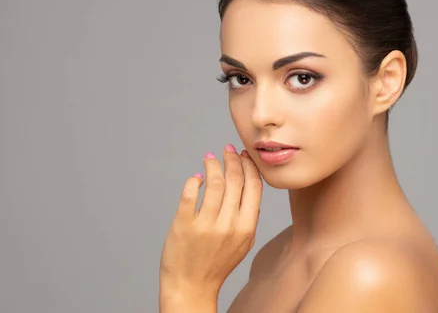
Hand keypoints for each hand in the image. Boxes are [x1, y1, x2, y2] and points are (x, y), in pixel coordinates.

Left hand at [159, 145, 262, 304]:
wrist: (191, 287)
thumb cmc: (216, 264)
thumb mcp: (243, 244)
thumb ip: (249, 218)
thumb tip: (249, 189)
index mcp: (246, 228)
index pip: (253, 187)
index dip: (249, 166)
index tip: (244, 155)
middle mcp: (228, 225)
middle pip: (234, 180)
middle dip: (232, 159)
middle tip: (227, 150)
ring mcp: (205, 225)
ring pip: (213, 183)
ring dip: (212, 165)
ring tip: (210, 159)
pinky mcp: (183, 225)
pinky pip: (189, 194)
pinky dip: (194, 180)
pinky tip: (196, 178)